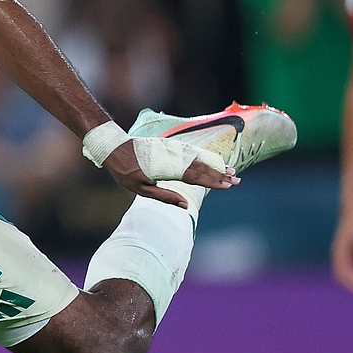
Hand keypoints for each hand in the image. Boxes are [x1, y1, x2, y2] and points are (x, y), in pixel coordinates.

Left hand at [102, 139, 236, 208]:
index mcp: (166, 169)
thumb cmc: (126, 172)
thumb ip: (165, 197)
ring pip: (198, 158)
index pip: (194, 176)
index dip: (212, 181)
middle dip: (220, 174)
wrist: (116, 148)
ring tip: (231, 171)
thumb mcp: (141, 189)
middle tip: (237, 180)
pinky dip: (205, 157)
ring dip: (216, 165)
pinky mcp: (171, 147)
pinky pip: (192, 152)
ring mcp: (172, 150)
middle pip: (201, 167)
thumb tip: (186, 206)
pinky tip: (214, 161)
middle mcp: (172, 157)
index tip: (227, 185)